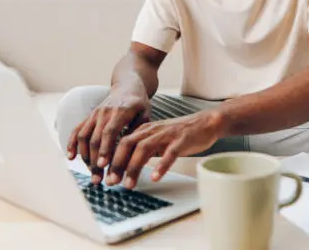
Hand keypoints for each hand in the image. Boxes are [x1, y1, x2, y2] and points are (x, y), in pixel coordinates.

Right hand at [66, 92, 150, 183]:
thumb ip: (138, 130)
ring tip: (92, 174)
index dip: (105, 149)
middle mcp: (104, 112)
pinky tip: (71, 157)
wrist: (128, 85)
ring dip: (85, 157)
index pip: (109, 132)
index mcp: (121, 111)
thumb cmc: (139, 103)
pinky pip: (77, 130)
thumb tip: (132, 151)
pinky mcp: (89, 116)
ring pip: (84, 136)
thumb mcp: (145, 113)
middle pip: (95, 139)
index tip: (103, 165)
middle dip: (95, 161)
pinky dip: (71, 143)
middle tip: (98, 179)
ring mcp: (94, 114)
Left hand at [105, 110, 224, 188]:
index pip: (121, 143)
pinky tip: (155, 177)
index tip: (104, 175)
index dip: (110, 158)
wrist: (205, 123)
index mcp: (144, 130)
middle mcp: (152, 130)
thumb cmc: (179, 134)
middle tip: (111, 181)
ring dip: (134, 167)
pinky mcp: (181, 140)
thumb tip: (123, 166)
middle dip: (117, 164)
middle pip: (128, 144)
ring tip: (129, 184)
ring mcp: (167, 134)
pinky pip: (169, 153)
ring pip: (144, 149)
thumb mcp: (156, 139)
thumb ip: (142, 149)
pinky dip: (161, 165)